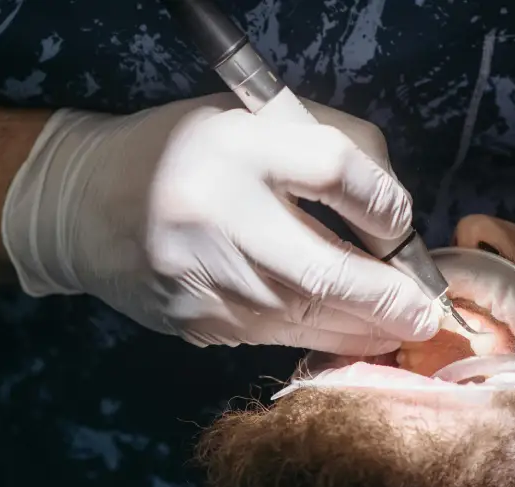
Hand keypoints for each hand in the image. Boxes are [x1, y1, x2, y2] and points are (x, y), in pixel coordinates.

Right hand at [1, 94, 440, 353]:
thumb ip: (330, 146)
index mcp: (235, 147)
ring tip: (399, 328)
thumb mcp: (253, 122)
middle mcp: (219, 217)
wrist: (87, 207)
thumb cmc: (188, 155)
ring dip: (364, 329)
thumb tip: (393, 215)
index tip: (398, 223)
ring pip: (308, 319)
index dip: (384, 203)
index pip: (335, 172)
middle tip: (427, 315)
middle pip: (329, 272)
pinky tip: (345, 331)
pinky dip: (319, 336)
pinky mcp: (198, 324)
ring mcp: (205, 282)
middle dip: (390, 301)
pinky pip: (274, 335)